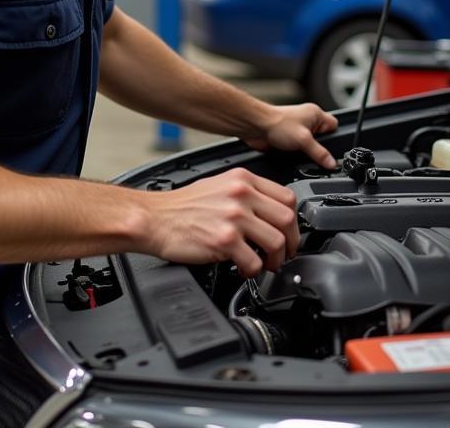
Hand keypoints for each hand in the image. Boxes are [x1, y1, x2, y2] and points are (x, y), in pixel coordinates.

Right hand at [140, 168, 298, 276]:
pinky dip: (254, 271)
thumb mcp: (219, 185)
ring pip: (277, 242)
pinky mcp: (224, 240)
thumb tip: (270, 212)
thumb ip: (246, 193)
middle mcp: (241, 194)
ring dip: (275, 259)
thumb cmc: (182, 206)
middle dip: (291, 243)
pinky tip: (244, 269)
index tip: (290, 233)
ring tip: (265, 264)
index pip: (287, 196)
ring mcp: (233, 217)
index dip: (294, 220)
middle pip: (287, 219)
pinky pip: (254, 262)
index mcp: (242, 179)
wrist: (155, 219)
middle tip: (284, 254)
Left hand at [243, 103, 338, 169]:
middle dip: (319, 148)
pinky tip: (295, 157)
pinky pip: (300, 150)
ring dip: (307, 152)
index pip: (334, 126)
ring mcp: (298, 131)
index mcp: (315, 114)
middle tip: (316, 155)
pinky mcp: (289, 140)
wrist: (256, 127)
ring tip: (303, 155)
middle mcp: (308, 121)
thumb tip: (331, 163)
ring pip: (311, 146)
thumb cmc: (277, 123)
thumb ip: (319, 153)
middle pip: (323, 139)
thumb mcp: (304, 140)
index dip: (334, 138)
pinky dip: (298, 155)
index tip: (332, 150)